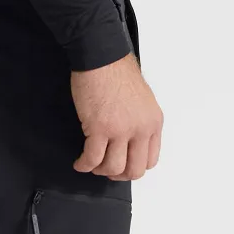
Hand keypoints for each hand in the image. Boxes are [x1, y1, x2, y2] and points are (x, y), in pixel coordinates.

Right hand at [68, 53, 162, 179]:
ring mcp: (121, 130)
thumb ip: (140, 122)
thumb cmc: (117, 72)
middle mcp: (141, 129)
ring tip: (91, 164)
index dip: (133, 167)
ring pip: (113, 168)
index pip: (150, 160)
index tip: (122, 164)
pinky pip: (92, 159)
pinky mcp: (99, 128)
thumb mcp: (142, 100)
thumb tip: (129, 141)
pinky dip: (84, 165)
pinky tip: (80, 162)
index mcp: (153, 123)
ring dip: (99, 170)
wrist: (102, 58)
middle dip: (117, 175)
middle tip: (105, 169)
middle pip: (133, 170)